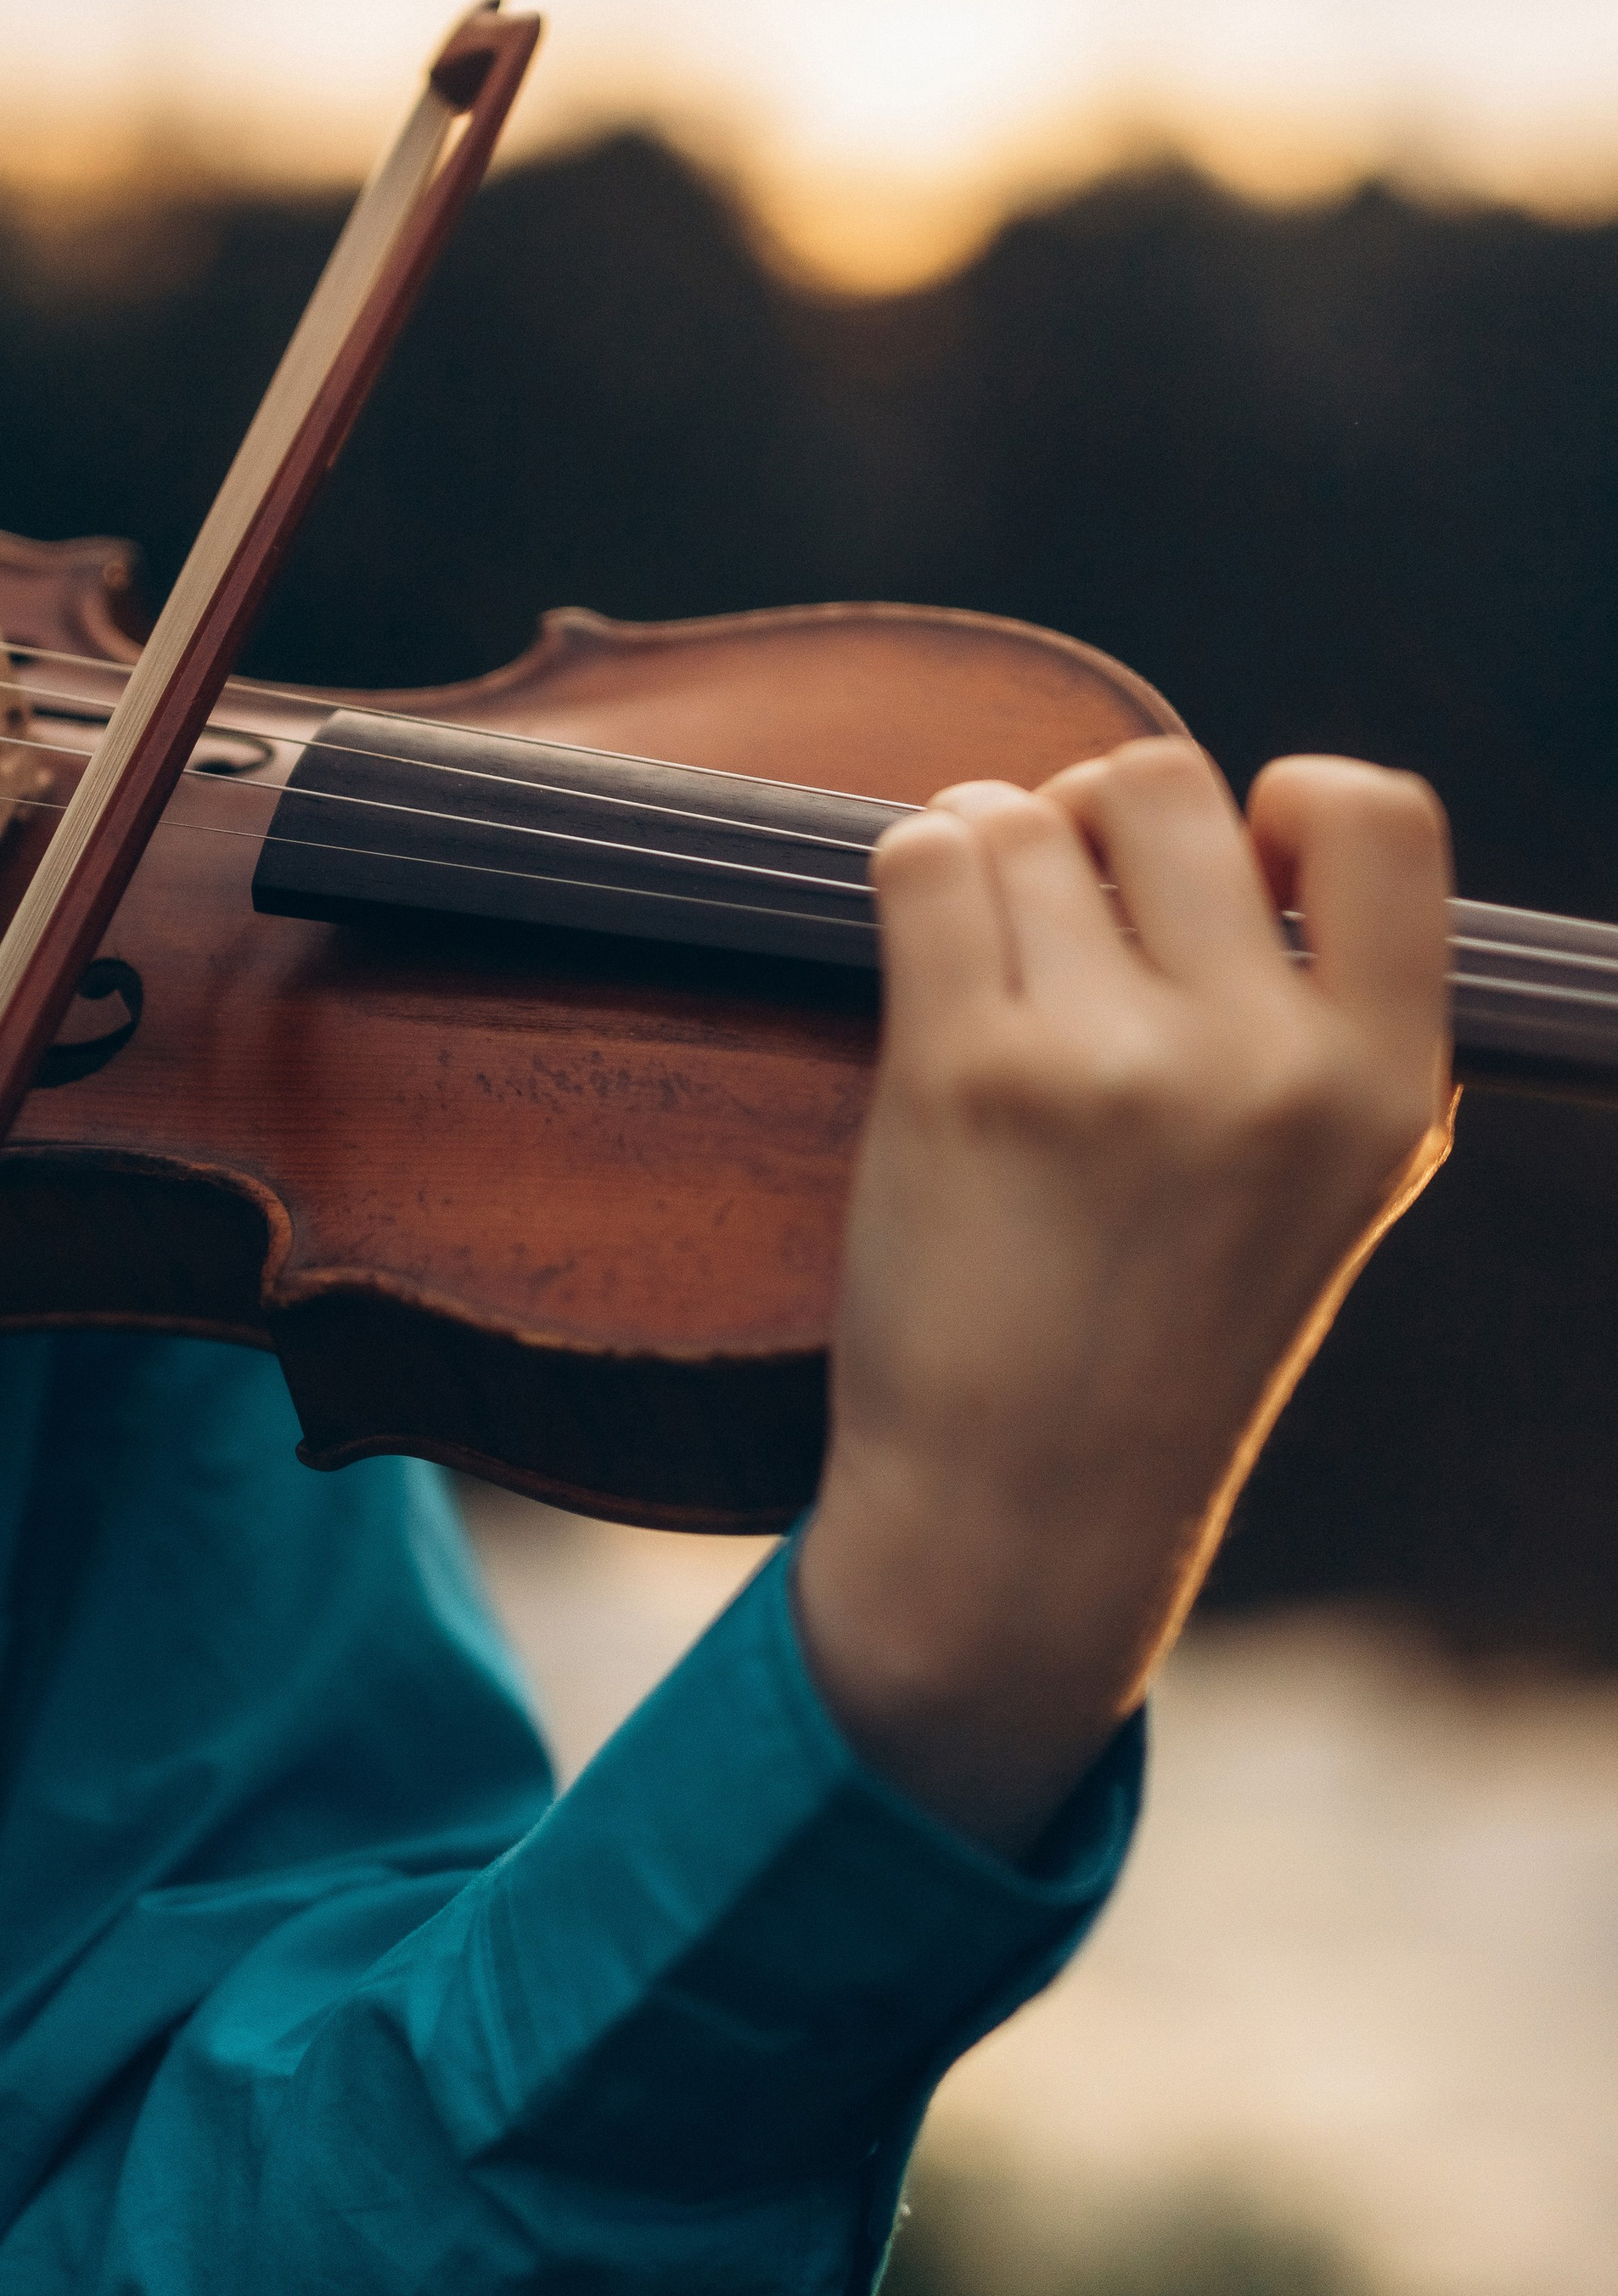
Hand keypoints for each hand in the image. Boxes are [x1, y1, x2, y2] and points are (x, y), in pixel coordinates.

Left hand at [794, 740, 1452, 1858]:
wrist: (1026, 1512)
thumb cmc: (1163, 1336)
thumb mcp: (1332, 1188)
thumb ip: (1330, 1018)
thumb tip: (1258, 823)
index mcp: (1382, 1082)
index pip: (1382, 818)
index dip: (1284, 803)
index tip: (1226, 869)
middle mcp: (1263, 1062)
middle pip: (1159, 783)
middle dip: (1093, 821)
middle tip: (1066, 916)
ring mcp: (1112, 1063)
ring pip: (1023, 818)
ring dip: (988, 854)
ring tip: (988, 957)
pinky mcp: (967, 1075)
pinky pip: (925, 860)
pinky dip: (914, 874)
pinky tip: (929, 948)